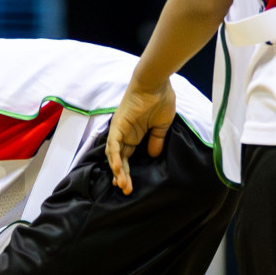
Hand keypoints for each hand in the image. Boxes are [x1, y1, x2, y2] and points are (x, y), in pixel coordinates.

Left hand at [105, 78, 176, 194]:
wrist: (156, 83)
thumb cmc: (160, 100)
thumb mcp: (161, 126)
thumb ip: (156, 141)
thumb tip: (153, 155)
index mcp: (134, 135)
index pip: (127, 158)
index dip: (127, 172)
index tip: (130, 186)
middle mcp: (124, 135)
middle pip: (120, 160)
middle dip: (122, 176)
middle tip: (126, 190)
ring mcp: (119, 130)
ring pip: (114, 155)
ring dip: (118, 171)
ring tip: (122, 185)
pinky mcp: (118, 125)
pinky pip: (114, 144)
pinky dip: (114, 157)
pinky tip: (117, 170)